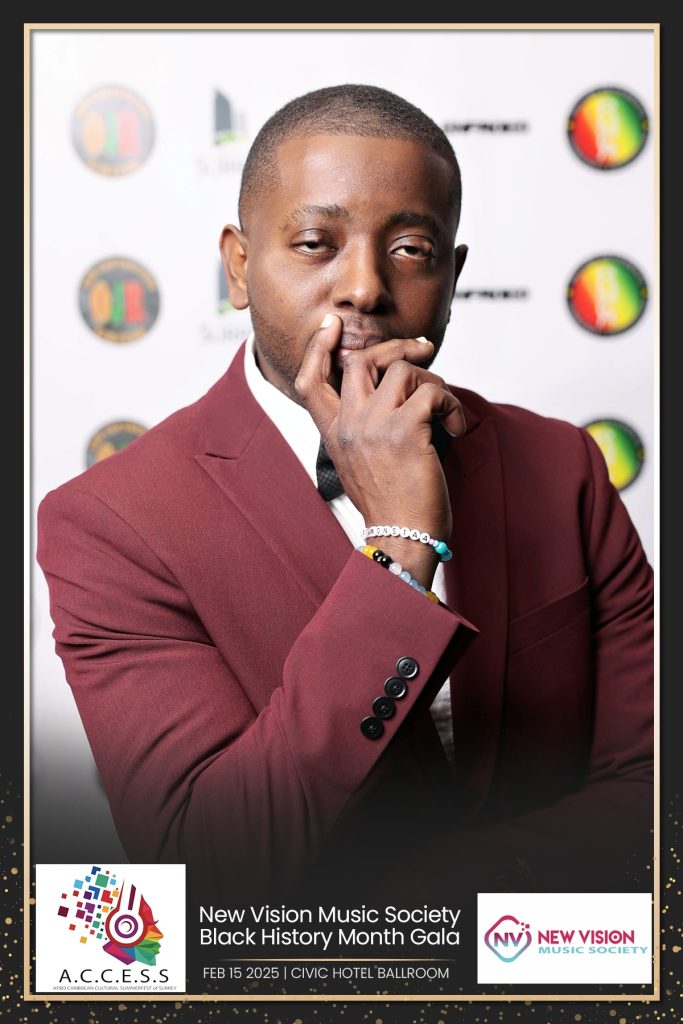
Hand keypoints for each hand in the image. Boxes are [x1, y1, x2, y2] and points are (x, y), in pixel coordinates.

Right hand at [294, 314, 464, 587]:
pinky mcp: (406, 430)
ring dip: (433, 382)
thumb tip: (396, 395)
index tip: (332, 325)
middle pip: (360, 360)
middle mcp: (348, 425)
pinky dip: (453, 406)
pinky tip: (457, 428)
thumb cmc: (390, 506)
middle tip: (423, 350)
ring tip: (445, 410)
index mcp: (333, 433)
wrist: (402, 539)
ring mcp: (374, 425)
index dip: (318, 346)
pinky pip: (434, 392)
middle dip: (394, 347)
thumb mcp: (361, 464)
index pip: (310, 379)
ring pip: (402, 370)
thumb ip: (364, 429)